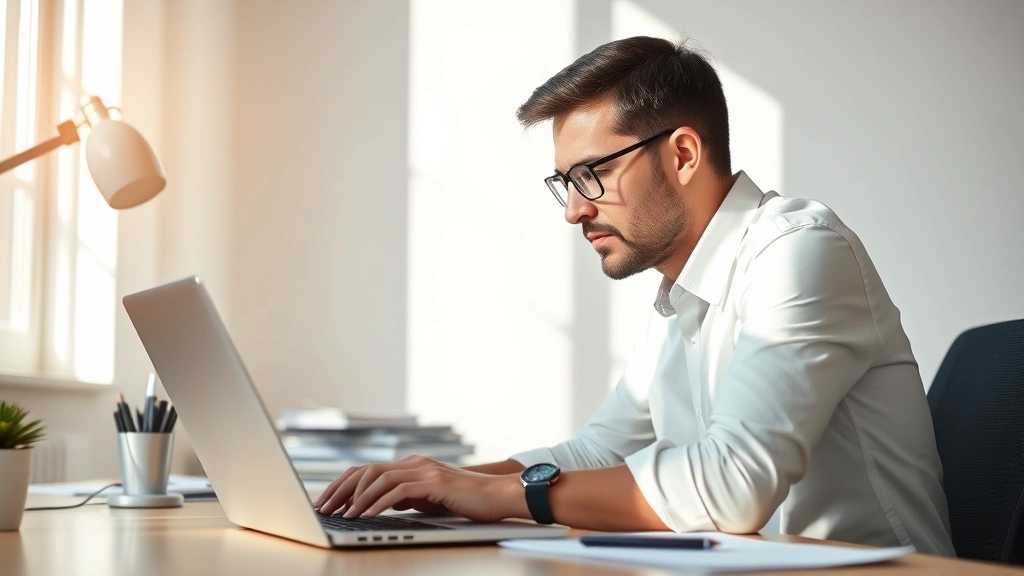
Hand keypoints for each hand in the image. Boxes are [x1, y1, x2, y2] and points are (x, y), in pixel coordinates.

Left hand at [312, 456, 528, 522]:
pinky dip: (379, 503)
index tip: (326, 502)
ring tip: (342, 515)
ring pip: (379, 478)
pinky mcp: (435, 482)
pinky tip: (367, 515)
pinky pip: (398, 491)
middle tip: (323, 508)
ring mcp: (424, 469)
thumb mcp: (429, 499)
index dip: (343, 485)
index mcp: (411, 465)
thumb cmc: (466, 501)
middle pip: (366, 470)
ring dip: (357, 498)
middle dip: (341, 489)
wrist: (498, 495)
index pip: (367, 470)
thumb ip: (407, 497)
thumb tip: (383, 504)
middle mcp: (414, 462)